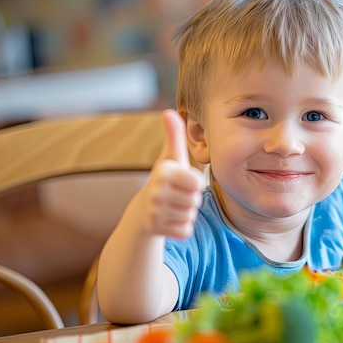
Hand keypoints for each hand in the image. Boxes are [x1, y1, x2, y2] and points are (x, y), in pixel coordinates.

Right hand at [141, 109, 205, 238]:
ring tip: (174, 205)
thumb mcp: (171, 157)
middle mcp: (155, 192)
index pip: (198, 182)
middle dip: (192, 198)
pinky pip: (185, 230)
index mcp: (163, 172)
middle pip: (196, 200)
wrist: (143, 210)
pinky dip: (182, 227)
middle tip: (178, 194)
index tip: (183, 180)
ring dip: (187, 212)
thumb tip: (169, 112)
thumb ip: (174, 136)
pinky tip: (171, 219)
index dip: (195, 182)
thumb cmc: (165, 179)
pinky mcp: (157, 230)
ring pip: (191, 215)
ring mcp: (154, 212)